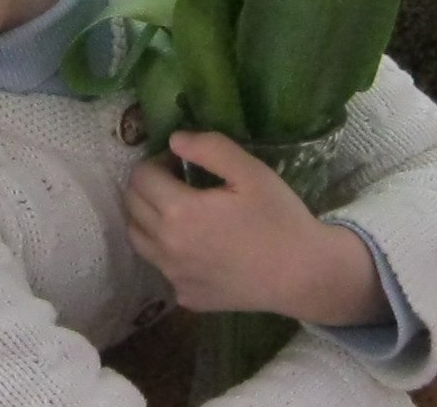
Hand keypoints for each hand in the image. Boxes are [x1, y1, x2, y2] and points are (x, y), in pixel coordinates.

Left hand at [125, 131, 392, 326]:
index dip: (158, 162)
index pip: (141, 177)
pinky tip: (198, 245)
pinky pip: (163, 267)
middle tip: (178, 181)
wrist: (304, 276)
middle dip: (148, 186)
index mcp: (178, 212)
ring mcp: (174, 276)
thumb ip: (209, 148)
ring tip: (180, 210)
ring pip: (139, 239)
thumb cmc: (279, 218)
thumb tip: (174, 139)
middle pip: (133, 206)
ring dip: (149, 218)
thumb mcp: (250, 172)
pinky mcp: (187, 297)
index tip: (181, 163)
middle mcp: (166, 247)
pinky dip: (168, 251)